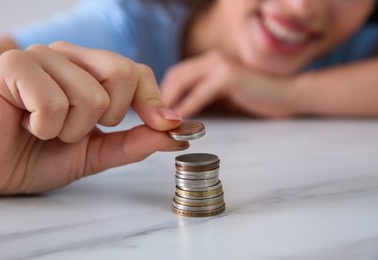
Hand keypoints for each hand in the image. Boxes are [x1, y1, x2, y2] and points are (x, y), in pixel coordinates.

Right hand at [0, 42, 187, 194]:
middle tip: (75, 129)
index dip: (153, 101)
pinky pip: (54, 101)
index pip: (137, 71)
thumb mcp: (97, 153)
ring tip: (45, 130)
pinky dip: (44, 127)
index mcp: (89, 71)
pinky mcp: (12, 67)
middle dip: (106, 117)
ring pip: (91, 94)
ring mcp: (40, 57)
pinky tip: (25, 125)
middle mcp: (68, 57)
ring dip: (70, 130)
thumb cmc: (39, 157)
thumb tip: (177, 133)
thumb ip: (136, 142)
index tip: (163, 125)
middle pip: (123, 73)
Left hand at [161, 50, 296, 117]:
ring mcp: (220, 65)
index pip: (177, 75)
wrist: (289, 95)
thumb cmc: (256, 98)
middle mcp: (212, 59)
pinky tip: (180, 121)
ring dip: (169, 102)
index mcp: (210, 63)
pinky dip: (187, 107)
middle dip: (162, 97)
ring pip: (182, 81)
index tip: (156, 114)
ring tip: (162, 122)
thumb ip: (205, 99)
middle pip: (175, 75)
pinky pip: (200, 93)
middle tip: (155, 120)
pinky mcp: (228, 76)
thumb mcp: (224, 97)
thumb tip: (181, 114)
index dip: (164, 94)